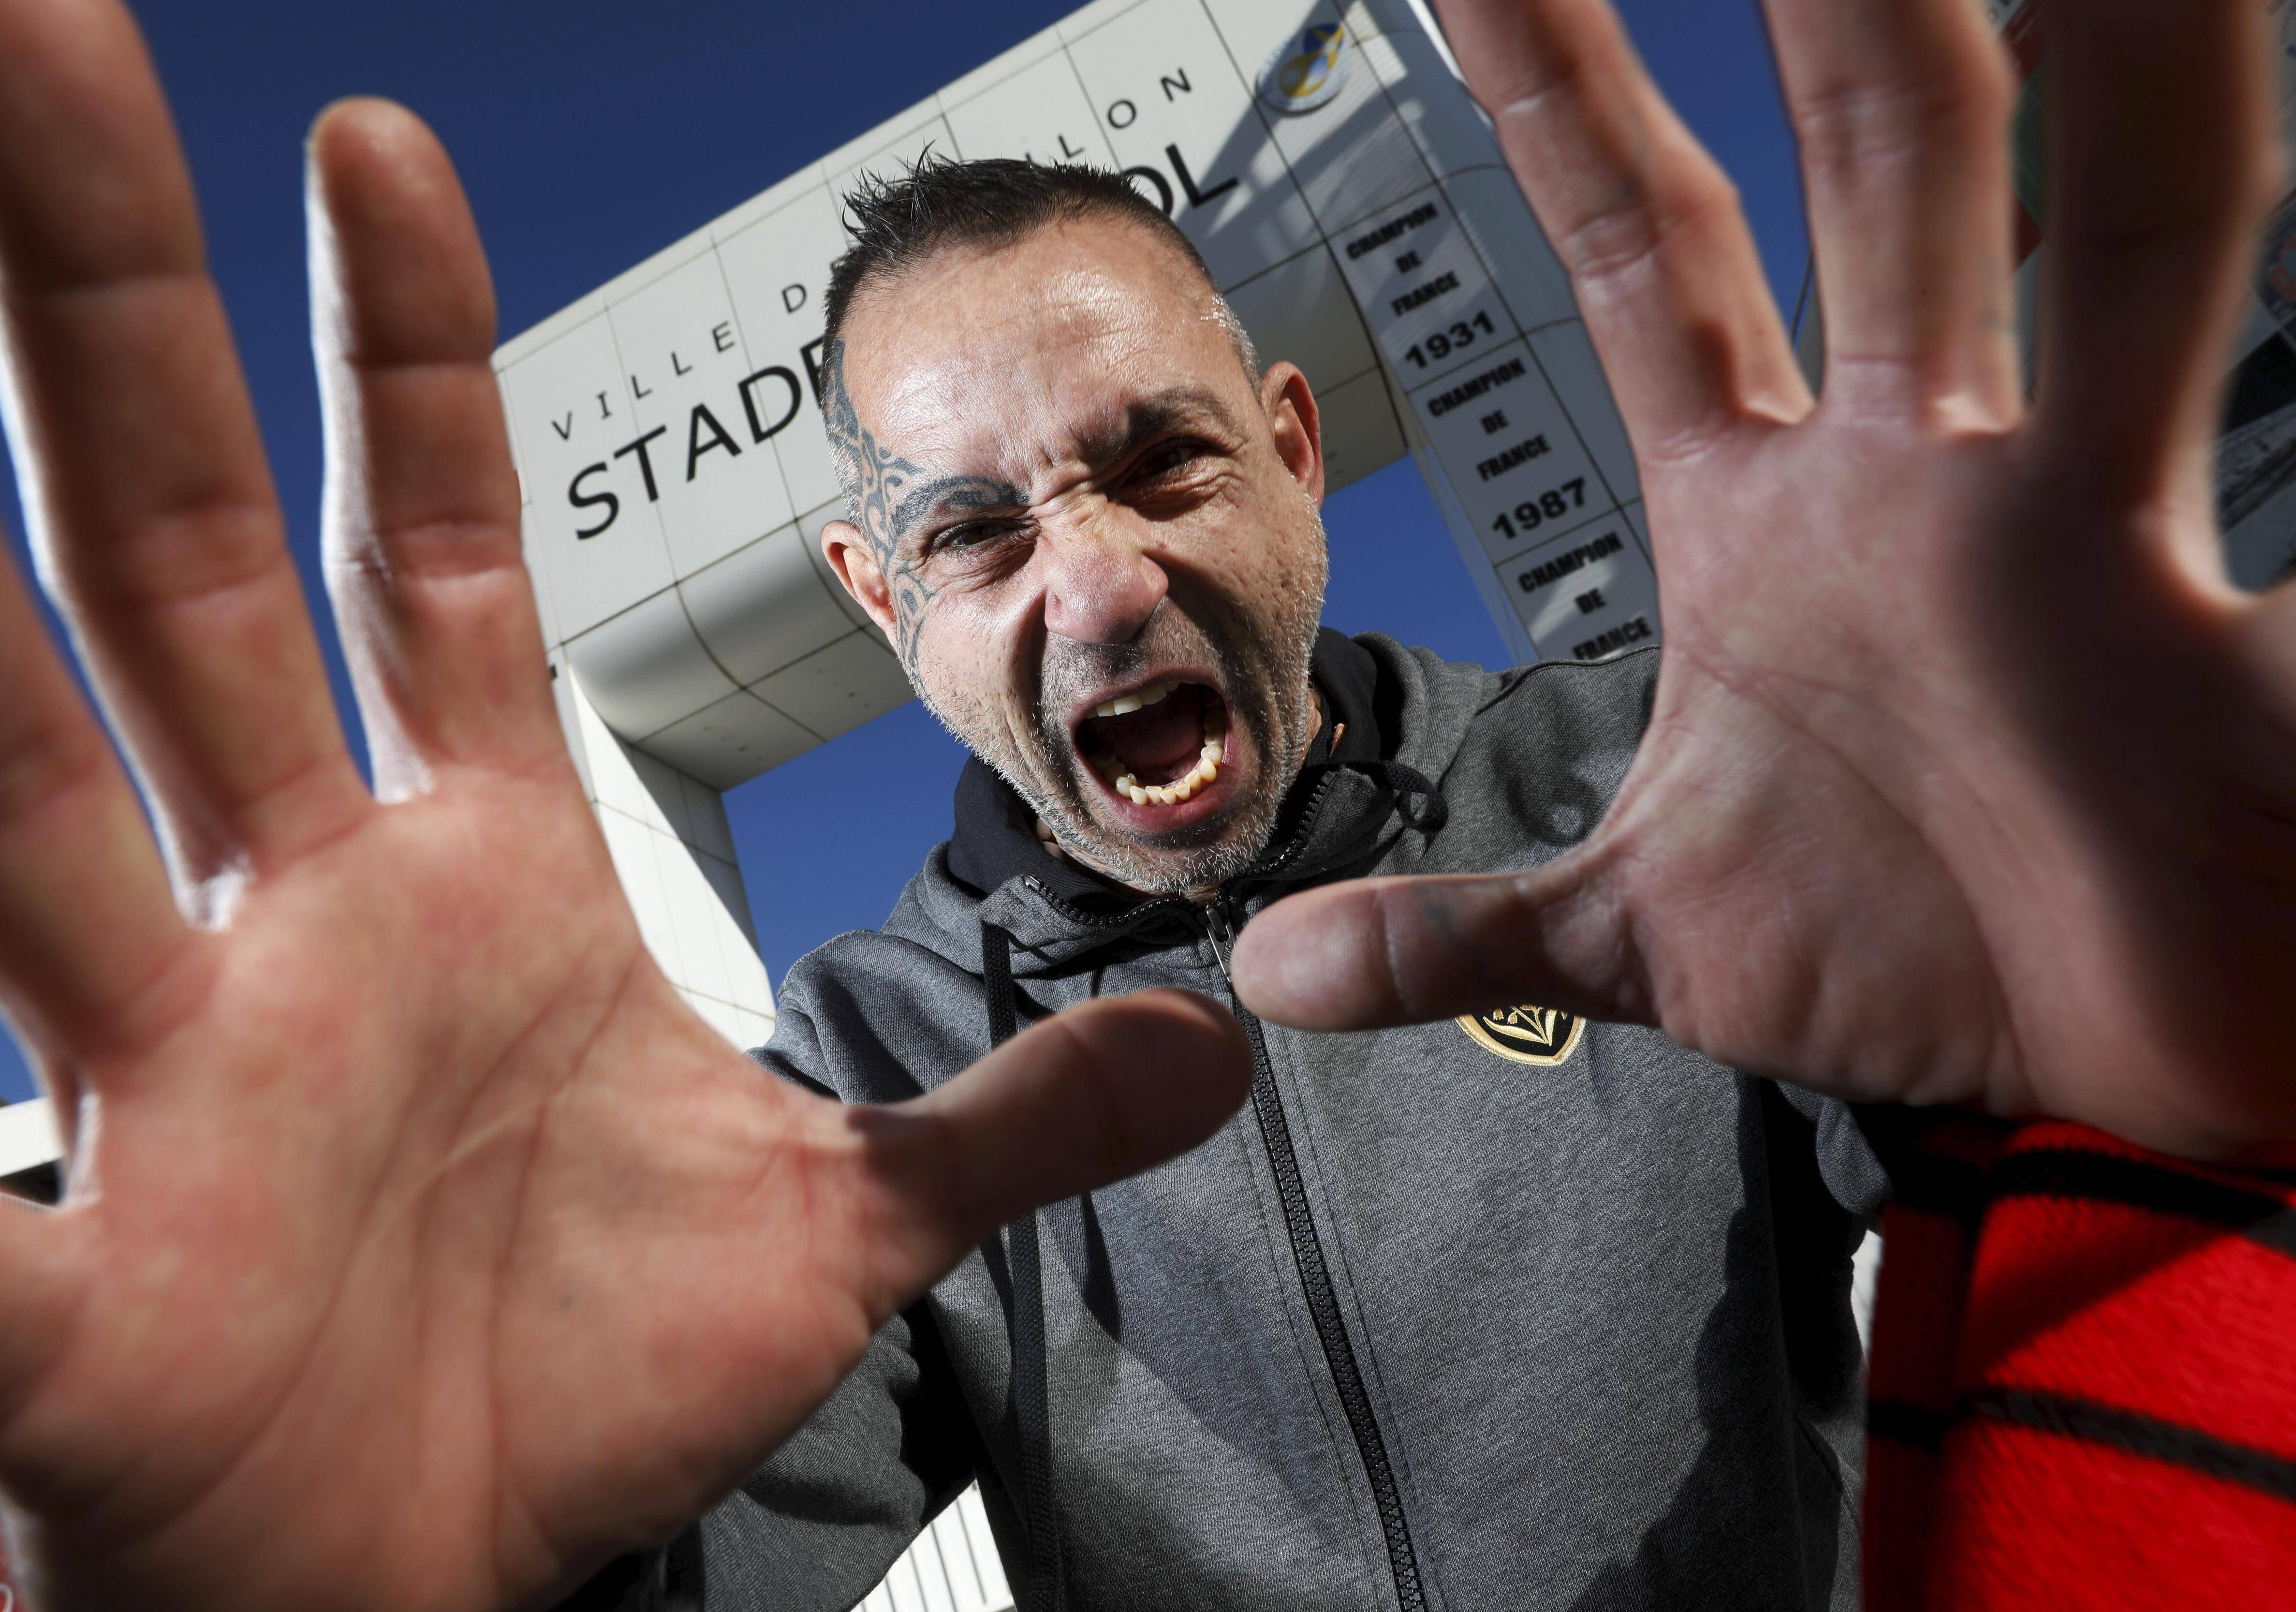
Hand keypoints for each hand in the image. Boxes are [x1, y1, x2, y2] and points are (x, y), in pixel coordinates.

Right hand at [0, 2, 1247, 1606]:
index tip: (377, 142)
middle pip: (167, 554)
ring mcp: (165, 1086)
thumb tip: (1208, 1051)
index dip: (405, 351)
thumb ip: (1008, 1120)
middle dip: (98, 298)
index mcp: (466, 888)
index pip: (424, 551)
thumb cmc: (585, 1388)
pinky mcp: (79, 1298)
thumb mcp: (840, 1227)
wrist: (451, 1593)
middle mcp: (281, 929)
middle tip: (6, 15)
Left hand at [1235, 0, 2295, 1156]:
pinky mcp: (2243, 649)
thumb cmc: (1903, 950)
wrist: (2074, 1090)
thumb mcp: (1644, 937)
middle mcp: (1941, 473)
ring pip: (2144, 230)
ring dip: (2149, 58)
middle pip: (1902, 155)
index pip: (1646, 245)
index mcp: (1778, 510)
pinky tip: (2286, 125)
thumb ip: (1465, 930)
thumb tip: (1279, 971)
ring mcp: (2101, 534)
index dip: (1559, 92)